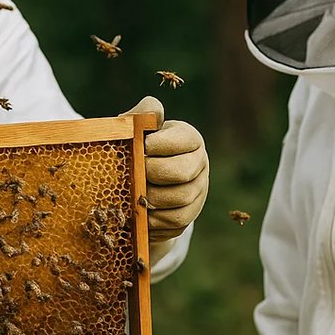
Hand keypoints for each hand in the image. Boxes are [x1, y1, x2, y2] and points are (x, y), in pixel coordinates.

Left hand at [122, 97, 207, 241]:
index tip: (142, 146)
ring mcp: (197, 191)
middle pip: (184, 172)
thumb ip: (142, 114)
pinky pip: (175, 221)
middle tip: (136, 171)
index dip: (161, 144)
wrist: (137, 180)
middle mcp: (199, 164)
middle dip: (154, 172)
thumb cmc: (136, 146)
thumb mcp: (138, 127)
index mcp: (189, 139)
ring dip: (153, 197)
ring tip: (135, 192)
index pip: (185, 140)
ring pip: (180, 199)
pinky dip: (155, 219)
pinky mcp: (188, 215)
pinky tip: (140, 212)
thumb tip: (151, 113)